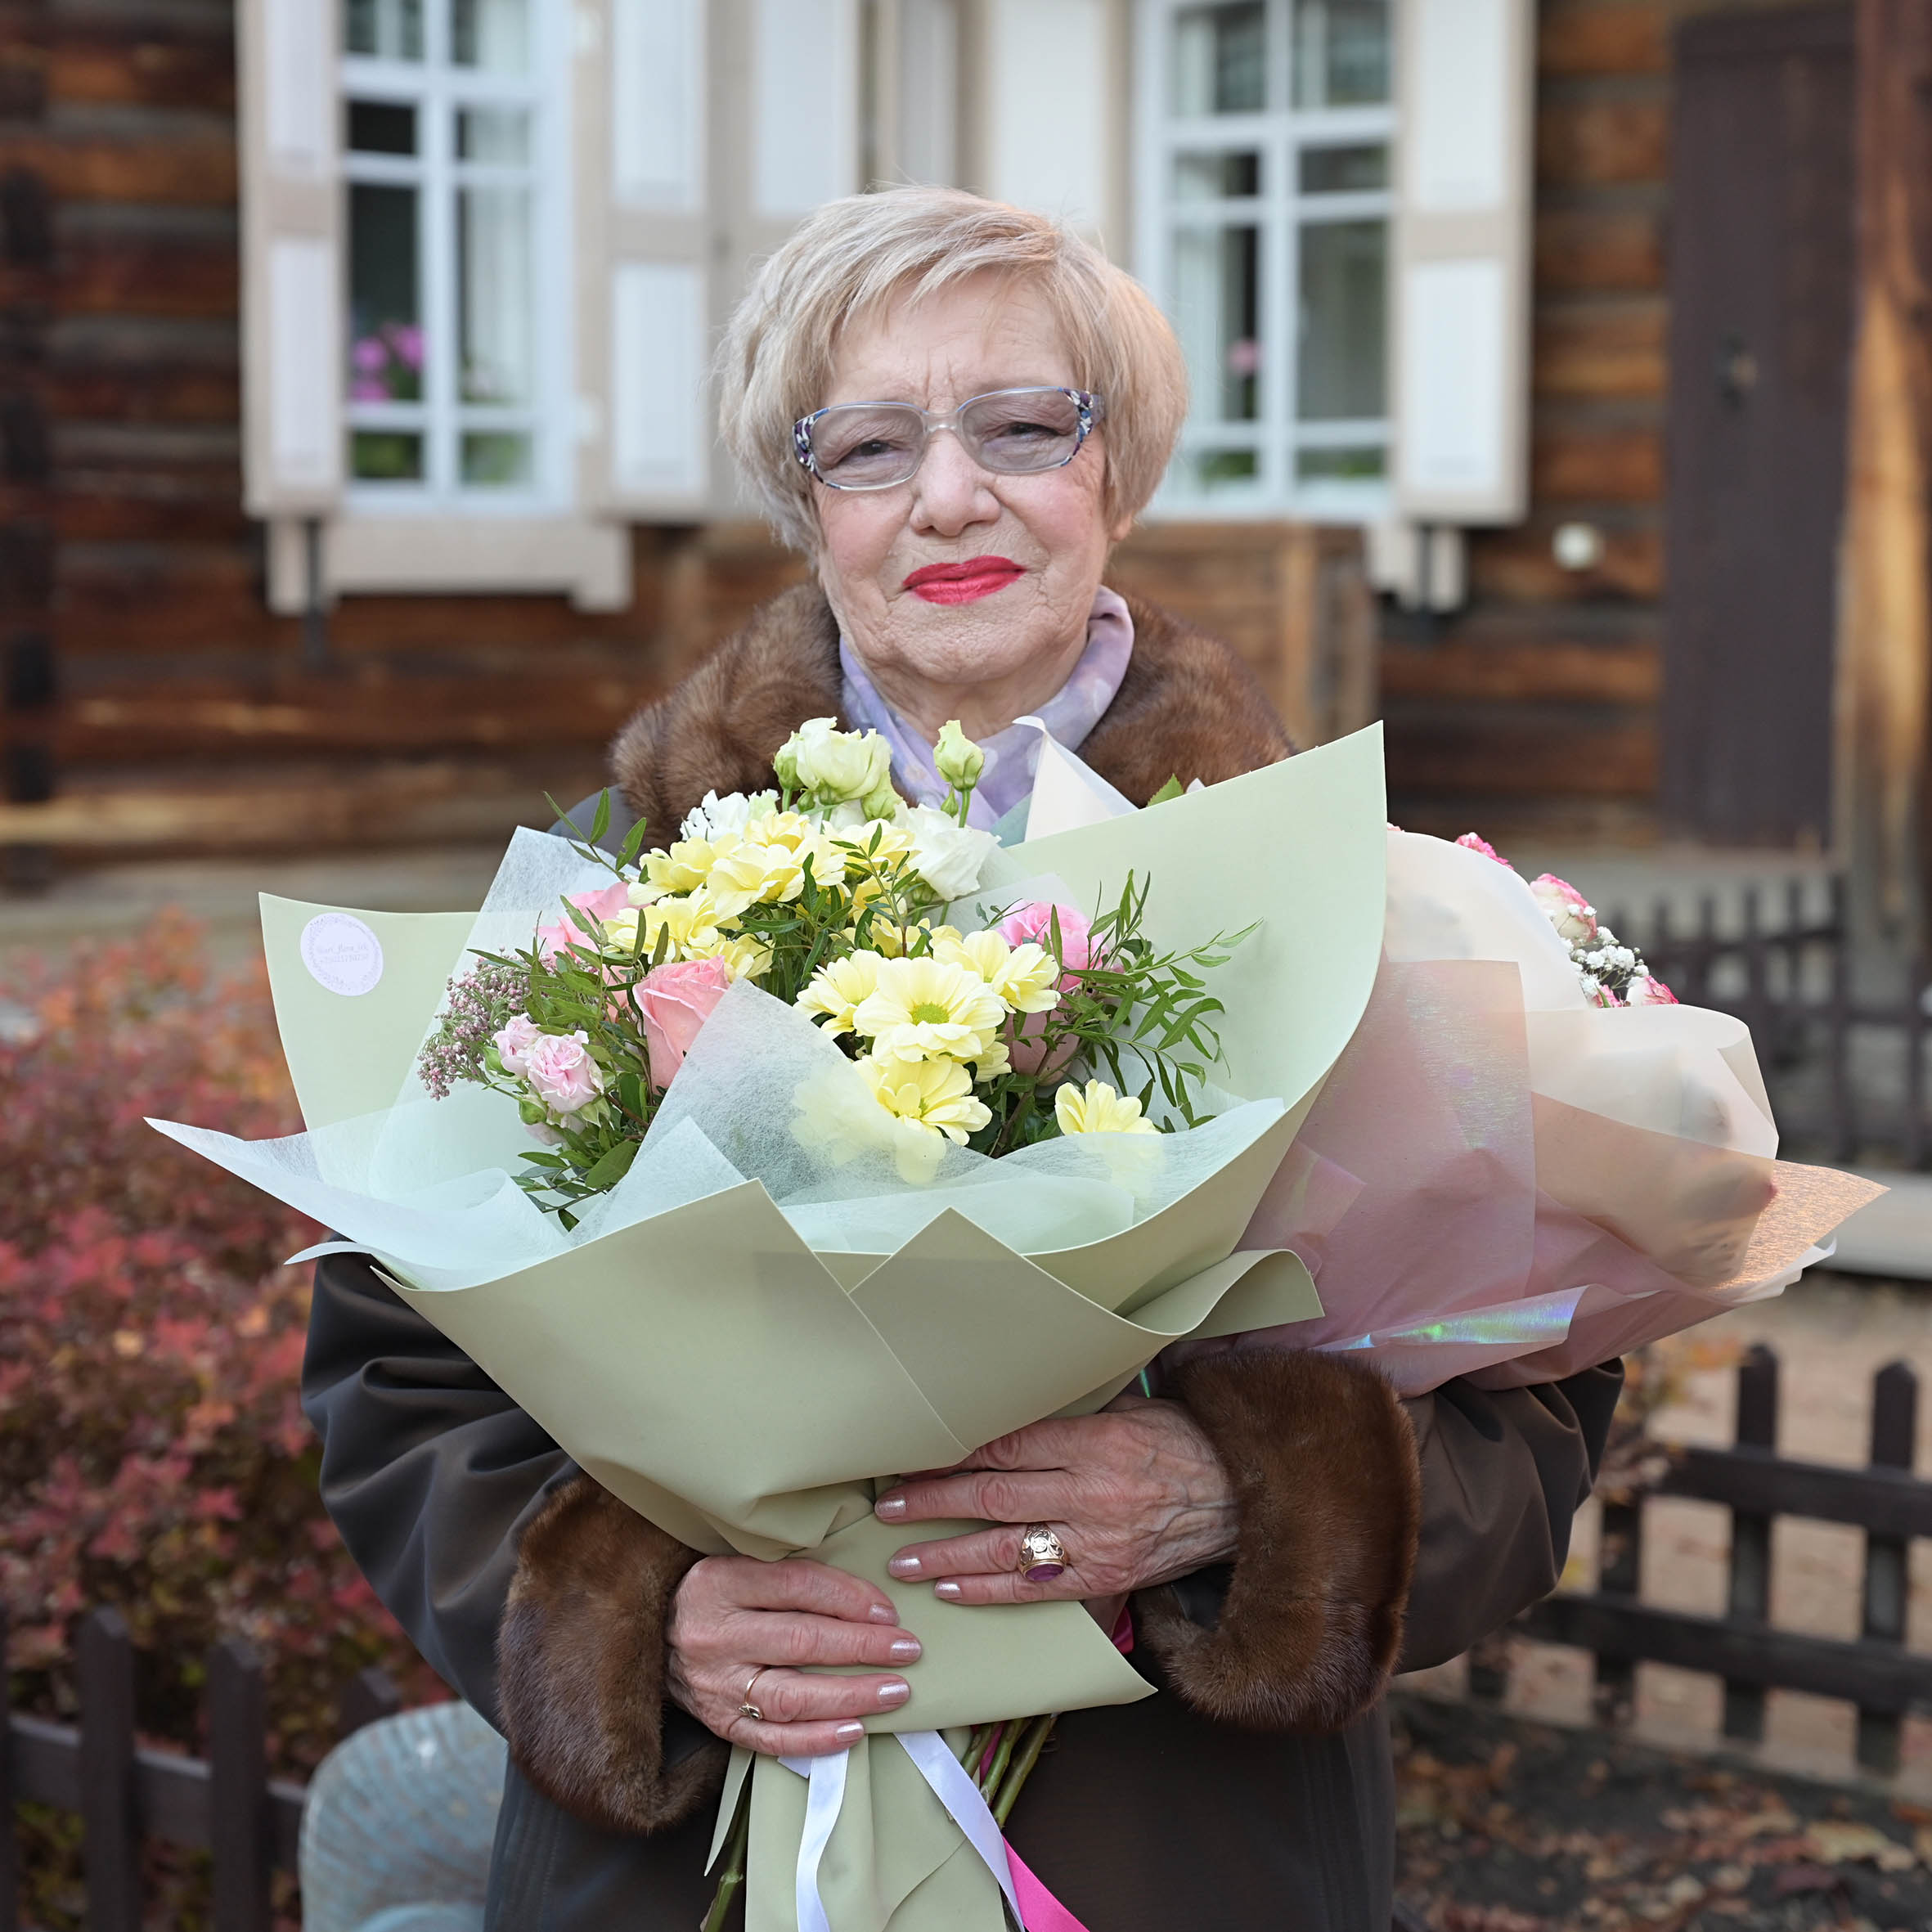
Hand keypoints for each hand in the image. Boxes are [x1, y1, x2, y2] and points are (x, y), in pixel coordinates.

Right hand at [667, 1556, 922, 1756]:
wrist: (652, 1640)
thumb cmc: (712, 1598)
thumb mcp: (737, 1567)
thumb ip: (788, 1577)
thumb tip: (865, 1596)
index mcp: (719, 1582)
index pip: (798, 1585)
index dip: (850, 1598)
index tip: (889, 1611)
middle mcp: (714, 1635)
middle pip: (801, 1641)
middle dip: (863, 1647)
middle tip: (908, 1650)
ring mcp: (715, 1685)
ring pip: (791, 1695)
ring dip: (851, 1695)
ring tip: (895, 1692)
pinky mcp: (719, 1723)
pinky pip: (772, 1739)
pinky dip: (817, 1739)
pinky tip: (855, 1731)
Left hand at [874, 1396, 1238, 1606]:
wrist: (1243, 1497)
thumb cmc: (1183, 1443)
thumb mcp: (1129, 1411)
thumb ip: (1069, 1419)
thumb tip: (1003, 1417)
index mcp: (1095, 1441)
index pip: (1007, 1446)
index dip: (953, 1455)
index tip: (914, 1458)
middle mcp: (1091, 1492)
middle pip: (994, 1496)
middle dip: (933, 1502)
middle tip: (888, 1507)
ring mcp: (1098, 1540)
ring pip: (1005, 1549)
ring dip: (946, 1554)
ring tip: (903, 1557)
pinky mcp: (1107, 1576)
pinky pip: (1036, 1588)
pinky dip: (989, 1590)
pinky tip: (951, 1589)